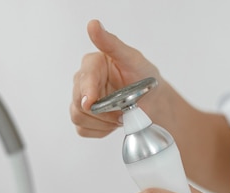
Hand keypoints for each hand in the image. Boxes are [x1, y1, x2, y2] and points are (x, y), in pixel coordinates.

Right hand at [70, 19, 160, 137]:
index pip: (84, 78)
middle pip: (78, 101)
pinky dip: (101, 130)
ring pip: (79, 117)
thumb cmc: (143, 78)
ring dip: (104, 122)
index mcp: (93, 64)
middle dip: (104, 111)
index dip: (87, 91)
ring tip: (120, 115)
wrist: (151, 103)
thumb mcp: (133, 59)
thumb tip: (93, 25)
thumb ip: (112, 44)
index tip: (91, 102)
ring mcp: (80, 101)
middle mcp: (83, 81)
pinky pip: (83, 130)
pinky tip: (112, 122)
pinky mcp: (83, 119)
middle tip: (123, 110)